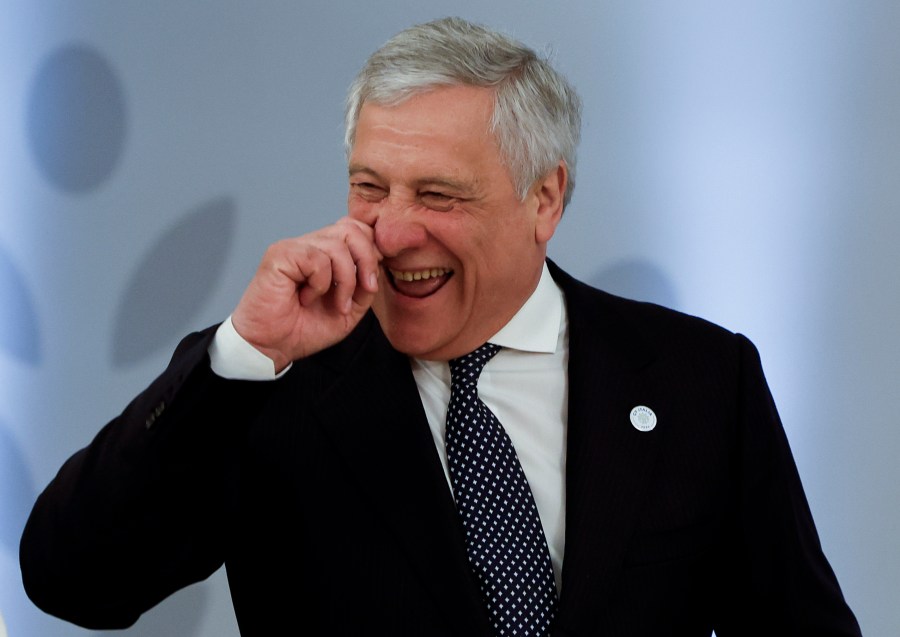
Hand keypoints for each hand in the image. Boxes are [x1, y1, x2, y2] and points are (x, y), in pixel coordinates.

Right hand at [230, 217, 381, 370]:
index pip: (355, 228)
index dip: (371, 249)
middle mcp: (309, 245)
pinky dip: (321, 283)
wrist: (271, 347)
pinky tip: (307, 298)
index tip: (372, 281)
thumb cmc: (302, 330)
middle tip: (366, 289)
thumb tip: (378, 265)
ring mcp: (294, 248)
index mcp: (325, 253)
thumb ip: (365, 287)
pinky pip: (317, 259)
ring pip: (338, 245)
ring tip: (336, 304)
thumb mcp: (349, 310)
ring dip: (346, 280)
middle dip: (367, 260)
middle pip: (351, 228)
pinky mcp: (280, 255)